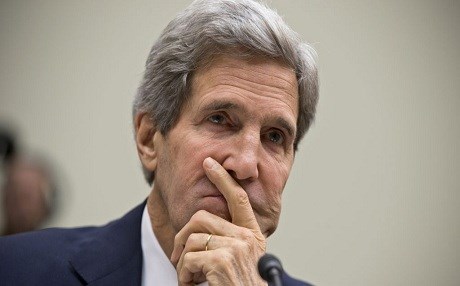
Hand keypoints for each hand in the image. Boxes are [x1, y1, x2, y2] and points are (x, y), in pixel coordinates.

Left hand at [170, 157, 267, 285]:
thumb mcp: (241, 261)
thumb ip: (228, 242)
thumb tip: (198, 233)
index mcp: (252, 235)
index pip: (238, 198)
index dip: (223, 179)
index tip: (209, 163)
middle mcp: (247, 238)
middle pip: (201, 218)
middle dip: (183, 238)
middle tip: (180, 258)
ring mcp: (236, 248)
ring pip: (192, 239)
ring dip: (183, 263)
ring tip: (190, 279)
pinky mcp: (222, 260)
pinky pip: (188, 259)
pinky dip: (183, 276)